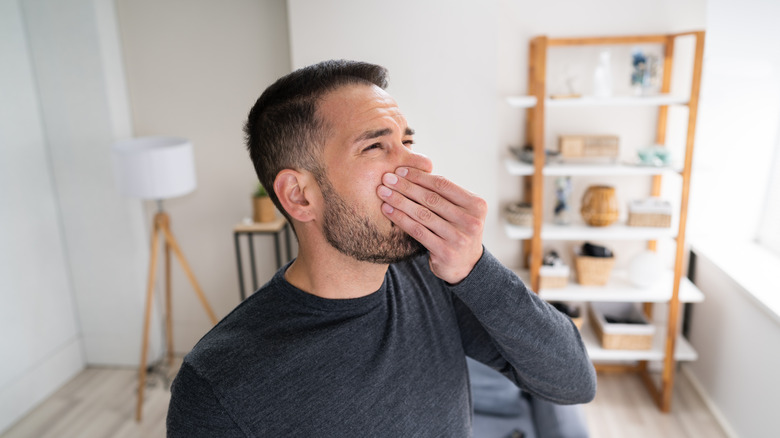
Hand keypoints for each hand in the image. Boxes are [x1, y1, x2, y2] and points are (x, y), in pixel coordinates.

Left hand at [377, 167, 486, 283]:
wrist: (466, 265)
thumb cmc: (457, 229)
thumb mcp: (460, 210)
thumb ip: (444, 194)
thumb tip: (412, 169)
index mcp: (476, 204)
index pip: (443, 185)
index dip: (420, 176)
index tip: (400, 170)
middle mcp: (471, 221)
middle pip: (431, 198)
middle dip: (406, 186)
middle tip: (386, 178)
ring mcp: (459, 238)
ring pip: (422, 214)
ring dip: (399, 201)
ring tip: (383, 192)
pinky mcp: (445, 252)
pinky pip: (418, 231)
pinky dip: (400, 219)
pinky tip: (387, 210)